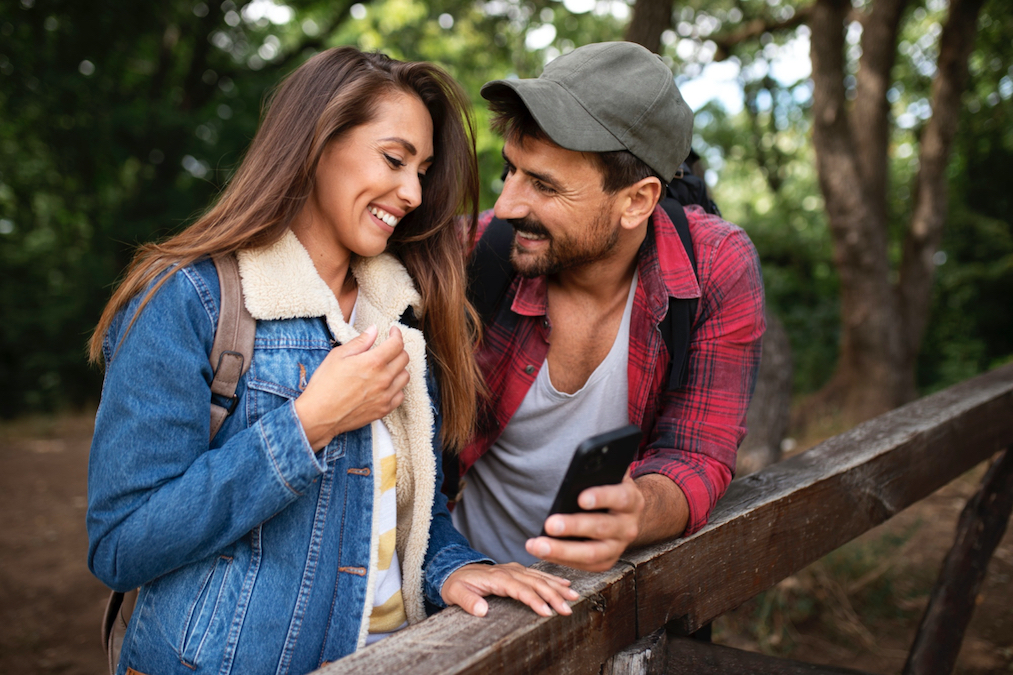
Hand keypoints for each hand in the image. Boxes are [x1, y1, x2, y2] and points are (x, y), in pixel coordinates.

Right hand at [294, 325, 409, 449]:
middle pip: (404, 358)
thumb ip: (360, 341)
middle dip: (398, 349)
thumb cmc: (324, 385)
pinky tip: (387, 385)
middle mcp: (384, 379)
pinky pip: (400, 395)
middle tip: (389, 347)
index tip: (393, 331)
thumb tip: (373, 330)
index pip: (397, 344)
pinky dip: (397, 387)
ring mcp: (385, 396)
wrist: (319, 415)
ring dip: (399, 368)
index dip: (396, 334)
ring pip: (405, 377)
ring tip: (388, 366)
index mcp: (373, 362)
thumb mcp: (338, 356)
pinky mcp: (384, 410)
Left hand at [441, 563, 578, 617]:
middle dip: (553, 596)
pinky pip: (538, 574)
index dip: (534, 600)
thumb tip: (481, 611)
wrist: (454, 569)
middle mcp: (509, 571)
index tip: (547, 611)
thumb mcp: (455, 593)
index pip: (520, 589)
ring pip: (540, 577)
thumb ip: (467, 601)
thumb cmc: (456, 583)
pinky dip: (553, 578)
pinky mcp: (518, 570)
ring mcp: (515, 569)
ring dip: (557, 587)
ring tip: (574, 596)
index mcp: (497, 577)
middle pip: (535, 583)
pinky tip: (565, 584)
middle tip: (567, 609)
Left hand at [525, 470, 643, 571]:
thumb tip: (582, 461)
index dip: (601, 497)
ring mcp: (618, 547)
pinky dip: (560, 560)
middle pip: (601, 528)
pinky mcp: (606, 561)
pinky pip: (584, 566)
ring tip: (537, 545)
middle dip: (574, 527)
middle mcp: (629, 526)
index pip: (619, 497)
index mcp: (631, 499)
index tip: (580, 498)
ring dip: (562, 550)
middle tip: (550, 524)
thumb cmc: (608, 489)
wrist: (625, 514)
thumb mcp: (610, 476)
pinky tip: (540, 551)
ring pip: (591, 553)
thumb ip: (599, 470)